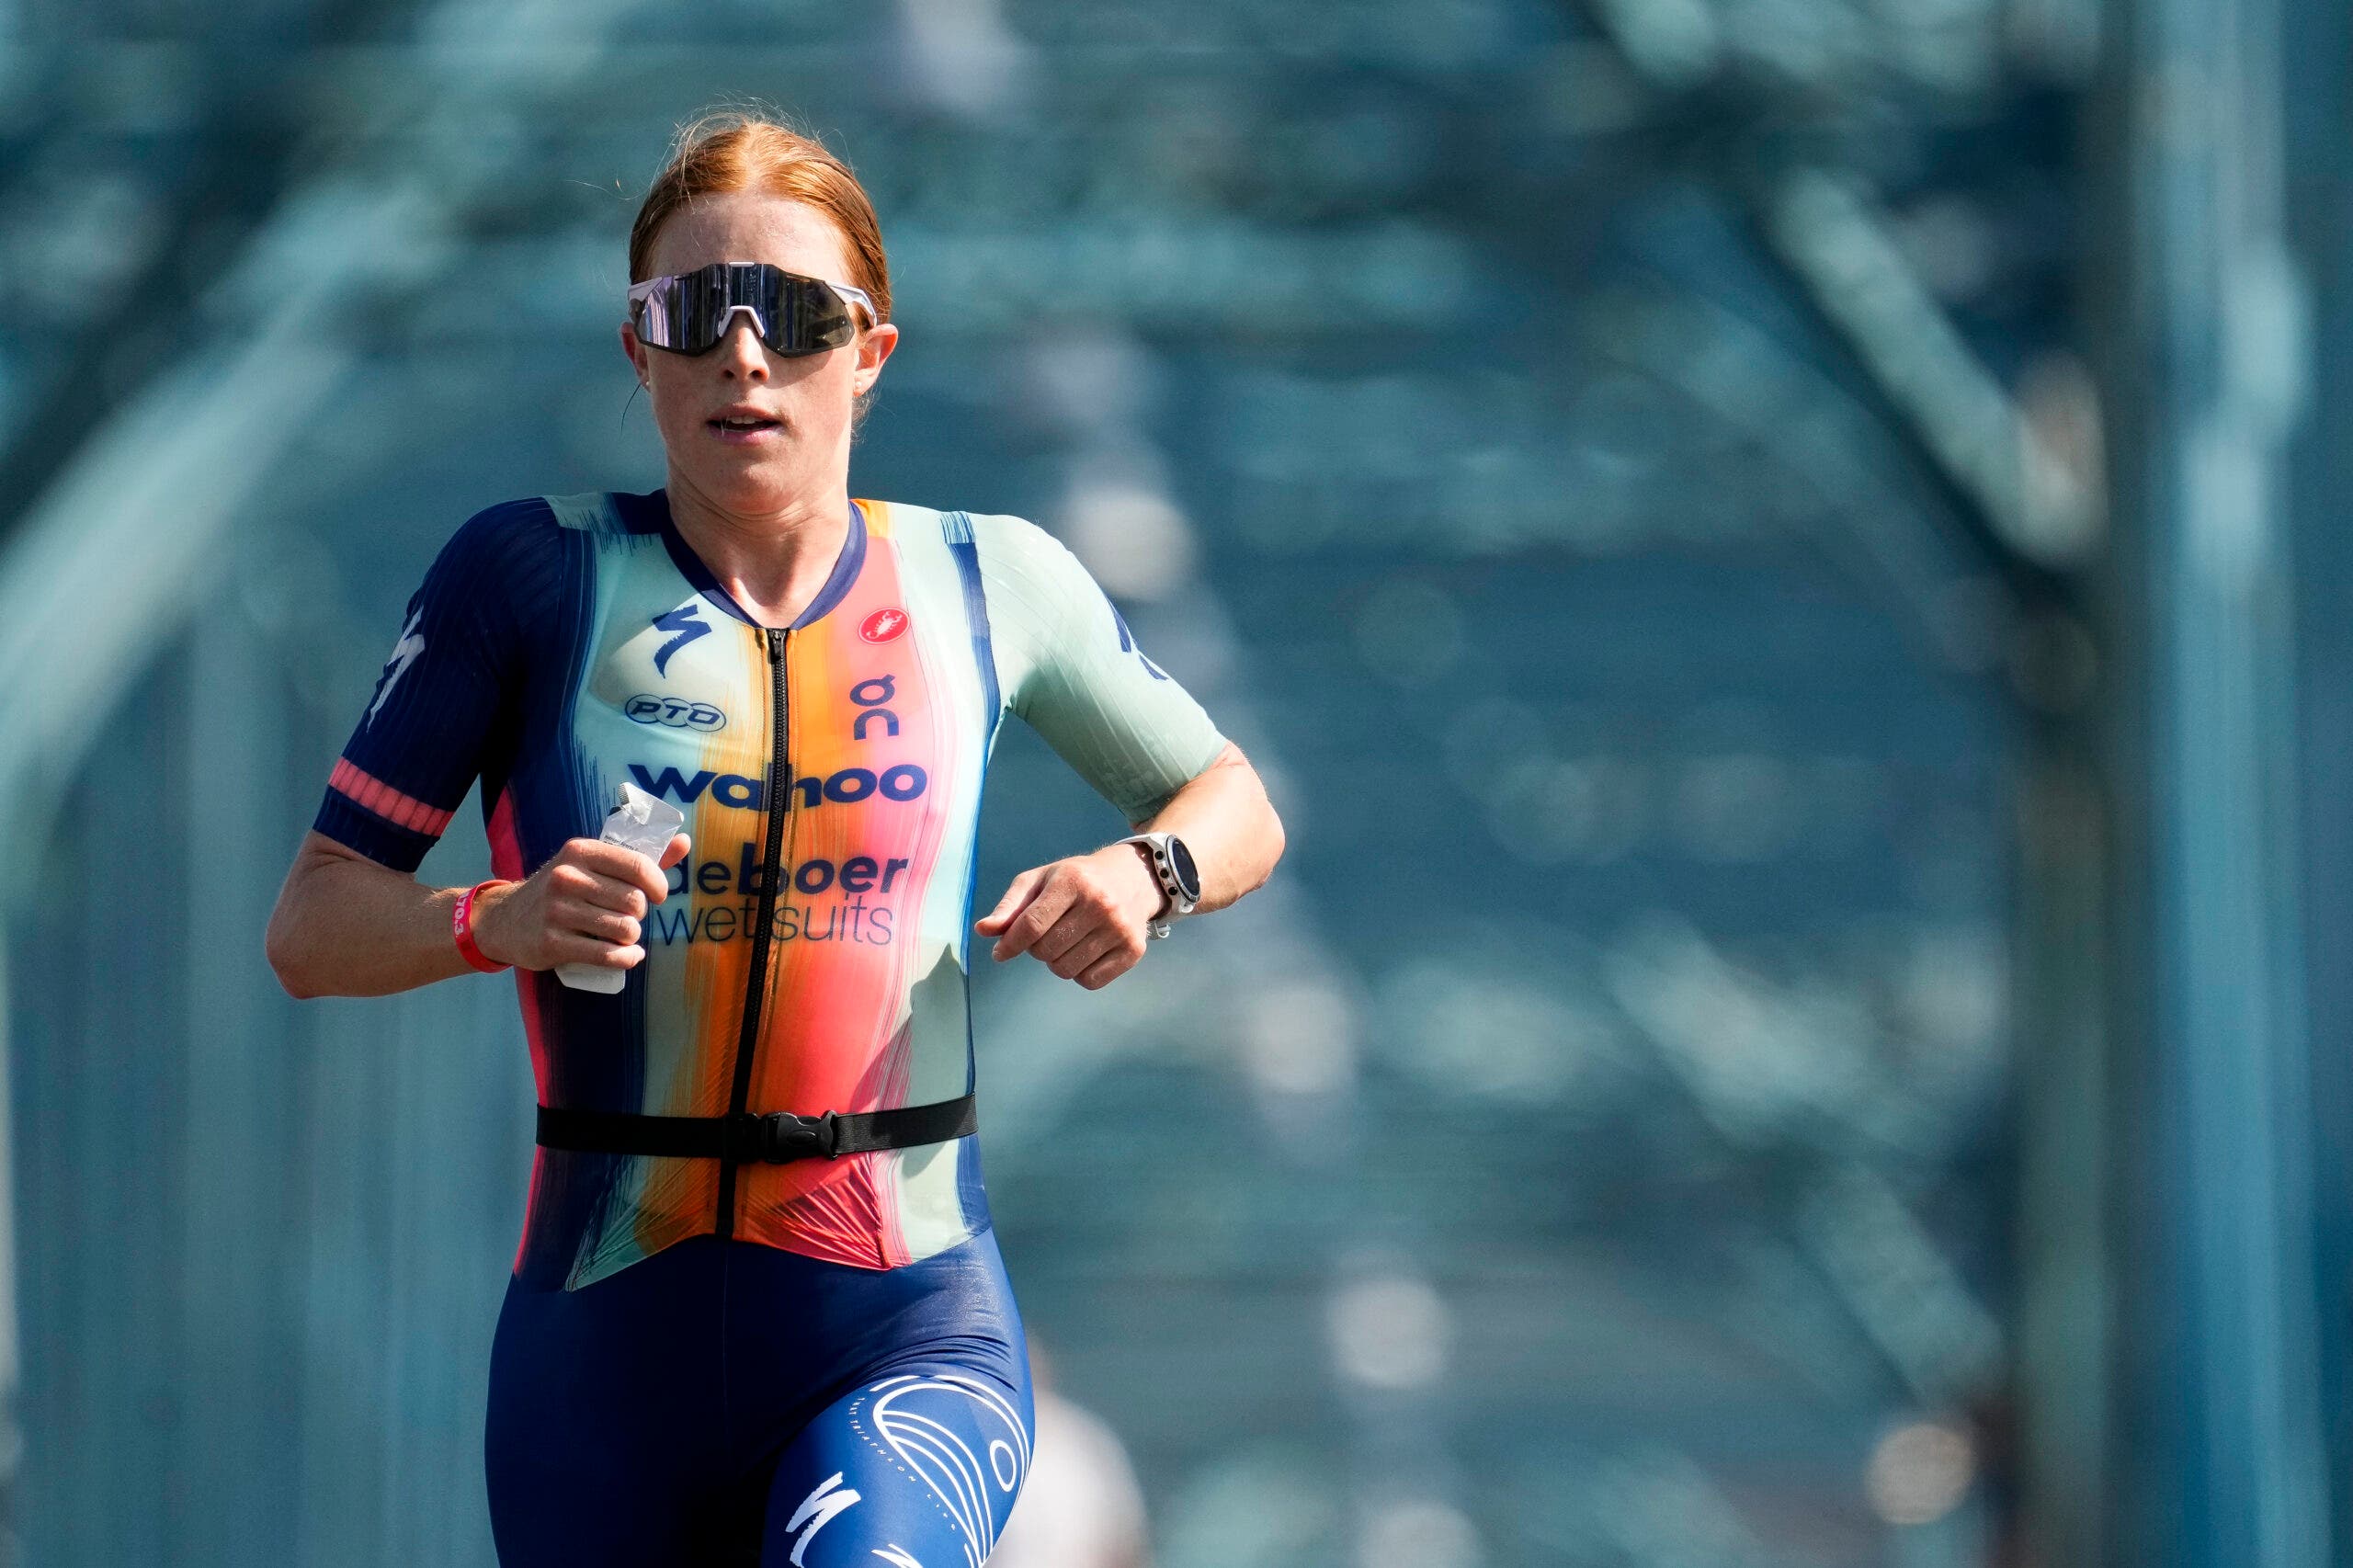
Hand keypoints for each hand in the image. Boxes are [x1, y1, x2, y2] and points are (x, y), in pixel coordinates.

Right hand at [473, 833, 690, 973]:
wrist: (507, 920)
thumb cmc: (563, 889)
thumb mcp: (592, 864)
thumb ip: (640, 856)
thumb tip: (684, 842)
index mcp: (581, 851)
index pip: (638, 866)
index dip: (658, 885)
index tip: (657, 895)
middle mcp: (567, 877)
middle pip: (635, 902)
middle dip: (639, 914)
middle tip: (626, 916)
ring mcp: (557, 911)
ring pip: (625, 930)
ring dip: (632, 937)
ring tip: (622, 934)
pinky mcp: (552, 943)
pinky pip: (607, 955)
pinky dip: (626, 959)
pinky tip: (628, 955)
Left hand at [974, 844, 1165, 989]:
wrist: (1132, 878)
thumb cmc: (1077, 880)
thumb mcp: (1041, 880)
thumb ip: (1010, 906)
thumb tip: (983, 930)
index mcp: (1073, 881)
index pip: (1032, 925)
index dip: (1010, 944)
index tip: (1000, 953)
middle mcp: (1100, 904)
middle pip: (1046, 951)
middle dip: (1037, 948)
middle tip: (1048, 933)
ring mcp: (1119, 929)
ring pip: (1065, 969)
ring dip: (1057, 961)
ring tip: (1068, 940)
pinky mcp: (1133, 951)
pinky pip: (1090, 981)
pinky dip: (1080, 973)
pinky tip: (1085, 952)